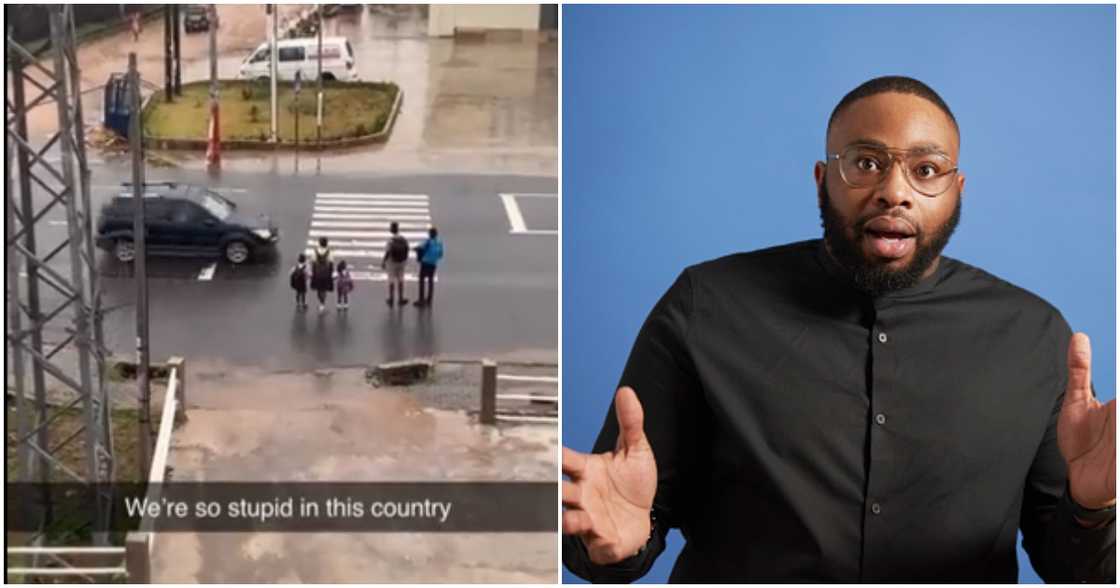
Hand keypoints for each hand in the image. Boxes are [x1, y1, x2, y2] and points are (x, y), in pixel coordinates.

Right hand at [562, 387, 657, 564]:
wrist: (646, 519)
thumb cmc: (633, 484)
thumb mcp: (636, 450)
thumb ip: (630, 422)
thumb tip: (626, 392)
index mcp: (585, 470)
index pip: (563, 459)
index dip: (552, 453)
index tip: (542, 448)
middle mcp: (581, 494)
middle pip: (559, 490)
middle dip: (554, 489)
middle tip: (554, 486)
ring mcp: (589, 517)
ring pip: (569, 519)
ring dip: (568, 519)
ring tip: (571, 518)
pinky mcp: (601, 539)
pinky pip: (595, 543)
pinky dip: (598, 542)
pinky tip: (605, 536)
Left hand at [1058, 333, 1116, 509]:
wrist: (1078, 480)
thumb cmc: (1080, 440)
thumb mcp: (1076, 402)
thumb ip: (1080, 370)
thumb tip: (1080, 337)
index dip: (1119, 397)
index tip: (1115, 402)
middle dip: (1116, 416)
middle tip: (1112, 419)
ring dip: (1116, 441)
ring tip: (1111, 431)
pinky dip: (1117, 457)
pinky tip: (1113, 454)